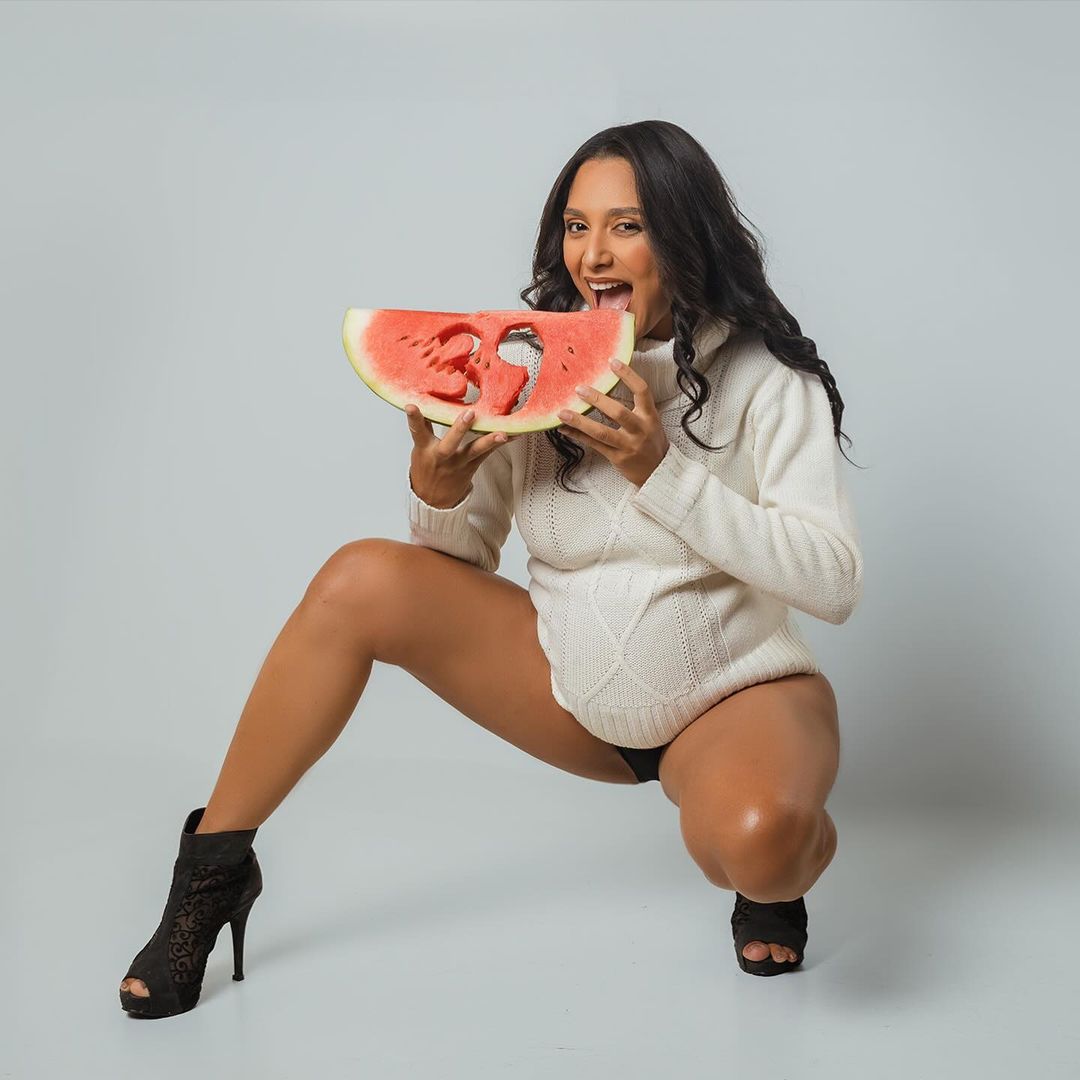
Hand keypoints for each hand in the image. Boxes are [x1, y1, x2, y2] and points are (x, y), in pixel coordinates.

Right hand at [406, 404, 518, 508]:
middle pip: (450, 443)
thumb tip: (424, 402)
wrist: (432, 501)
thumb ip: (425, 427)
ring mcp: (459, 463)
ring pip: (475, 451)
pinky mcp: (472, 467)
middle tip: (469, 414)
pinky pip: (488, 454)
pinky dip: (500, 444)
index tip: (411, 406)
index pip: (417, 431)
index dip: (414, 419)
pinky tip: (514, 435)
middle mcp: (443, 456)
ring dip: (490, 441)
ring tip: (503, 434)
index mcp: (425, 449)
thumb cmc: (426, 469)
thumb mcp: (420, 449)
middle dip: (460, 429)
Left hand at [555, 359, 668, 486]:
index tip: (612, 362)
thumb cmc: (651, 442)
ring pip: (602, 432)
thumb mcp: (651, 421)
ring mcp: (628, 445)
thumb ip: (637, 406)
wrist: (659, 472)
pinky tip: (564, 429)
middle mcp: (640, 430)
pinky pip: (594, 445)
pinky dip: (578, 436)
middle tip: (579, 389)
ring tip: (562, 412)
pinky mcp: (617, 457)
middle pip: (618, 412)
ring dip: (580, 421)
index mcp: (650, 416)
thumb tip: (610, 384)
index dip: (627, 375)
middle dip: (597, 400)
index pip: (642, 390)